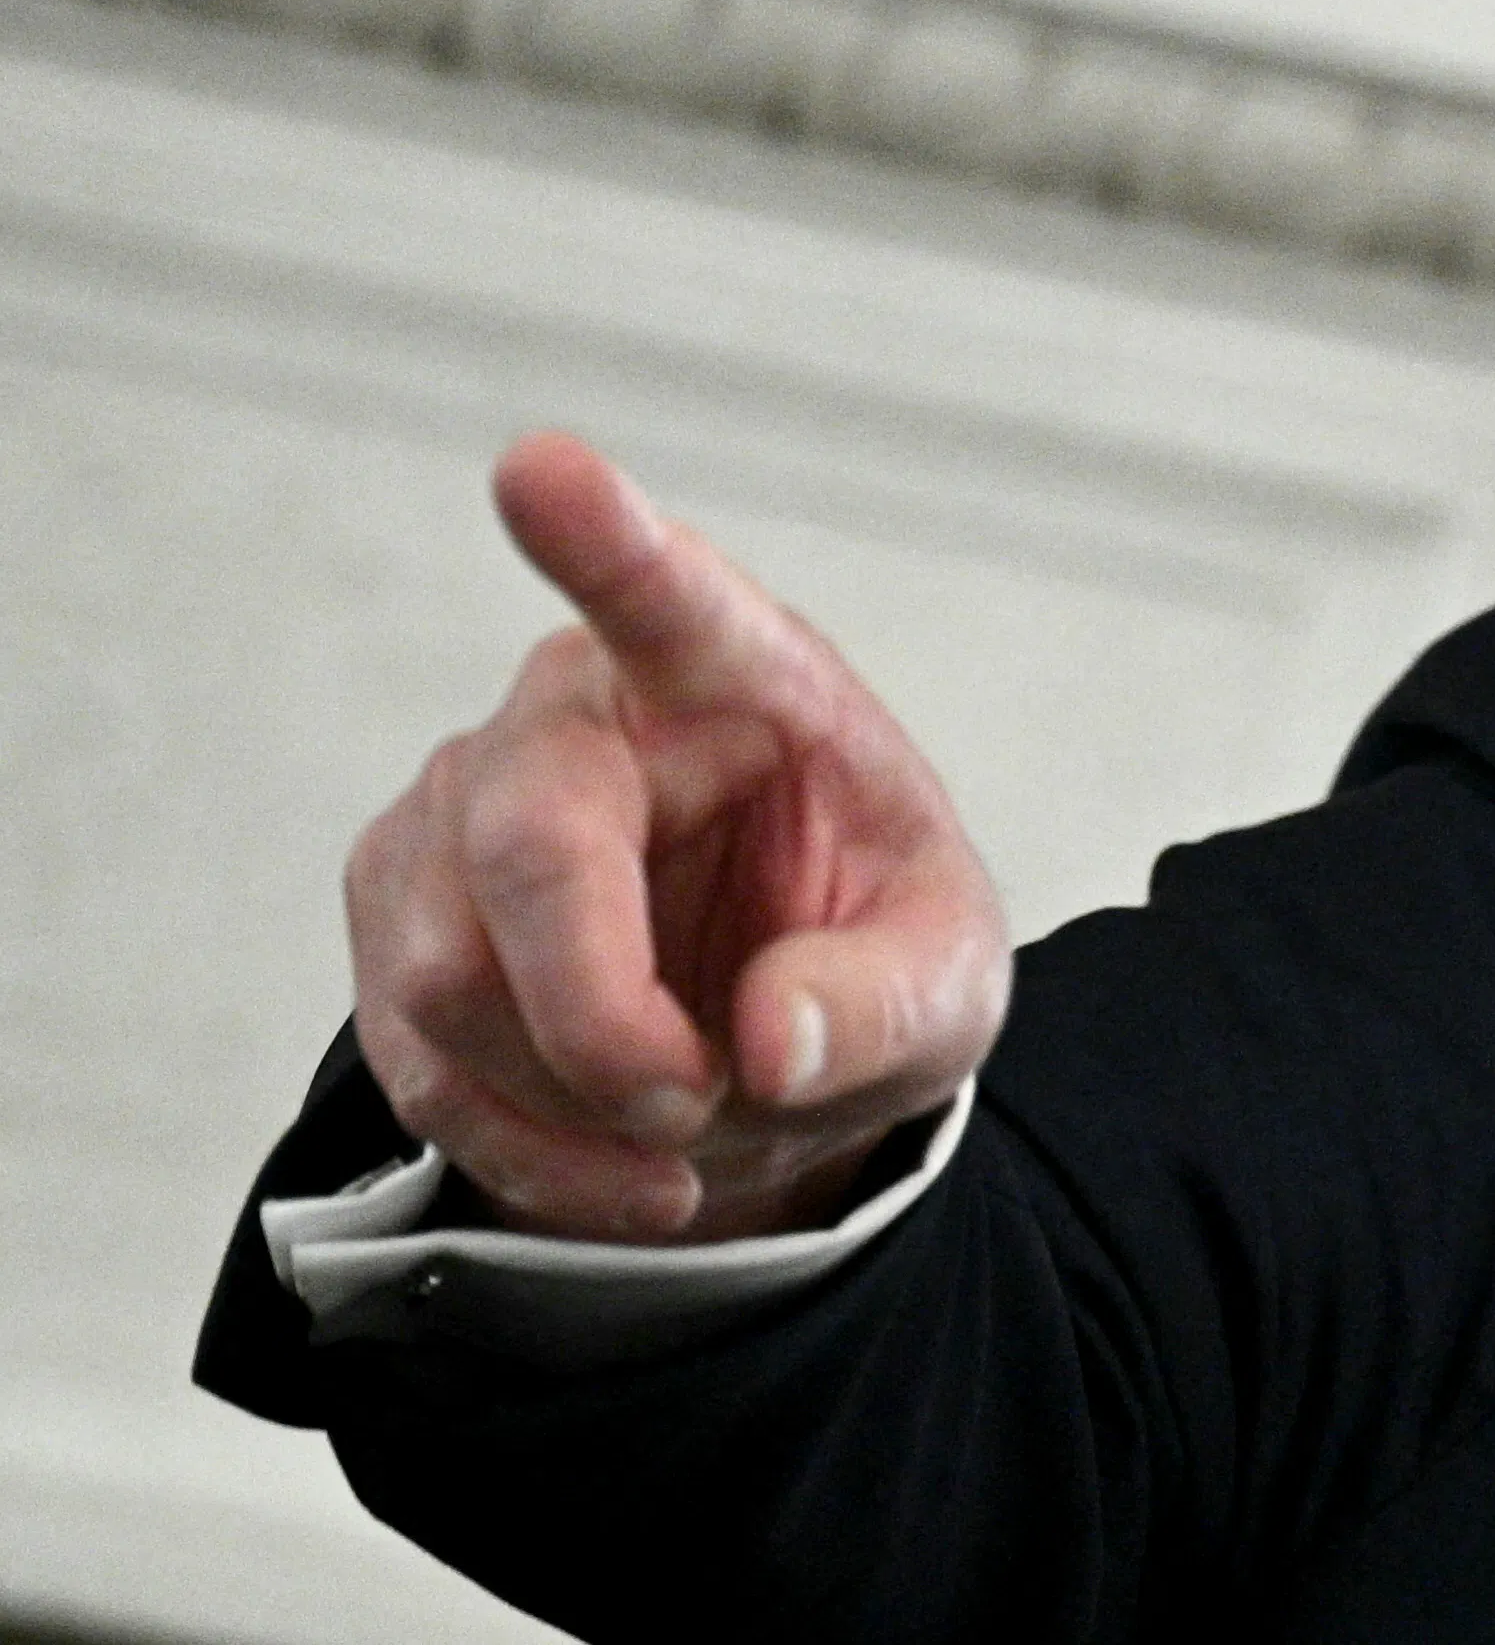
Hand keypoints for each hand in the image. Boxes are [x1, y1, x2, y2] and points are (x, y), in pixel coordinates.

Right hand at [343, 434, 1012, 1244]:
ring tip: (690, 1124)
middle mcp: (575, 716)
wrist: (774, 1049)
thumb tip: (774, 1044)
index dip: (604, 541)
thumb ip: (886, 1001)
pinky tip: (626, 1174)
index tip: (543, 470)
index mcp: (736, 678)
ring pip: (448, 974)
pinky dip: (531, 1153)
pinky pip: (419, 1060)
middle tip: (698, 1101)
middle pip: (522, 848)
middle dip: (605, 1021)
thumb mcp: (948, 987)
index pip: (666, 597)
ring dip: (574, 1099)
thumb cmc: (868, 959)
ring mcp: (458, 807)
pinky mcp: (396, 913)